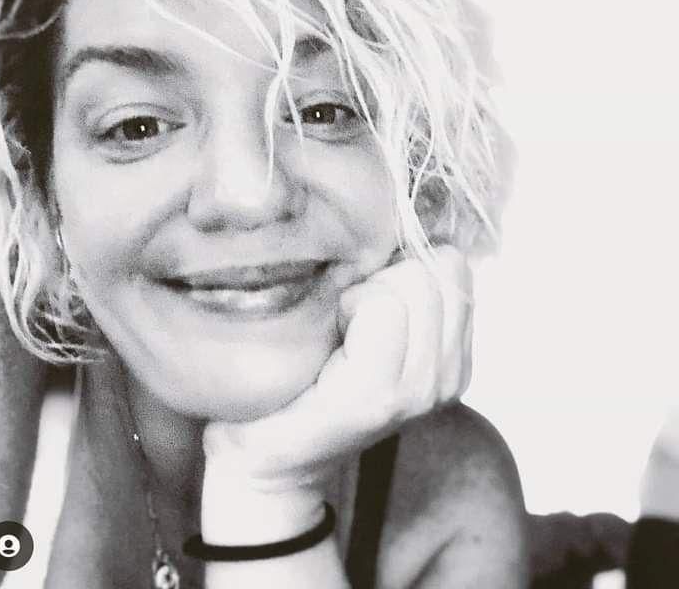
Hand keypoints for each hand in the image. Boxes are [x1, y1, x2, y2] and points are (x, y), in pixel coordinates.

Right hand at [202, 245, 473, 493]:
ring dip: (408, 281)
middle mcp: (422, 390)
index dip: (352, 295)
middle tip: (354, 308)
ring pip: (450, 279)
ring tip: (374, 311)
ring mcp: (447, 383)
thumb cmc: (264, 412)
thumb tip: (338, 259)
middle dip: (384, 279)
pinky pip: (460, 295)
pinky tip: (397, 316)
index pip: (386, 303)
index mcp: (371, 395)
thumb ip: (298, 320)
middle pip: (427, 282)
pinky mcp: (458, 372)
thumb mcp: (262, 369)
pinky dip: (429, 290)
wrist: (289, 461)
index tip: (331, 319)